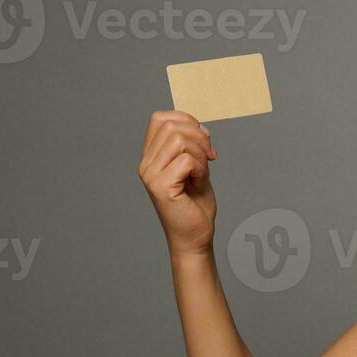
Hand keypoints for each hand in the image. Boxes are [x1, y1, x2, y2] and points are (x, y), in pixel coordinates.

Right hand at [138, 110, 217, 256]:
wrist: (195, 237)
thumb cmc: (195, 206)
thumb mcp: (196, 168)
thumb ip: (193, 147)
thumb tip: (200, 128)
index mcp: (151, 157)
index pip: (160, 118)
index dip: (186, 121)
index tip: (204, 140)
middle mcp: (146, 164)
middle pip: (170, 125)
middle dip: (198, 136)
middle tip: (210, 156)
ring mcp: (151, 175)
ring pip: (179, 140)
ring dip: (200, 153)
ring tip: (203, 172)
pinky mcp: (161, 187)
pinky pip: (186, 160)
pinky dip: (200, 168)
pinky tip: (199, 181)